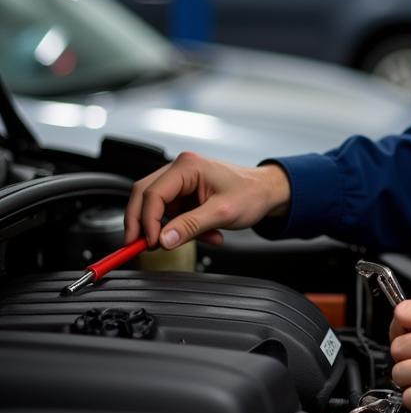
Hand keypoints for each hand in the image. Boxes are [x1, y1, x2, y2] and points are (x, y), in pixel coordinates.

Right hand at [124, 152, 291, 249]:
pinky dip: (182, 228)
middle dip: (143, 224)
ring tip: (195, 238)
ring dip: (170, 228)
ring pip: (157, 207)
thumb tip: (164, 240)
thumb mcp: (221, 213)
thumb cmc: (252, 193)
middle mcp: (181, 169)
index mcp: (187, 166)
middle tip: (140, 246)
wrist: (267, 192)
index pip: (152, 194)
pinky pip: (172, 213)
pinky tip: (205, 234)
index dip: (147, 221)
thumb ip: (190, 226)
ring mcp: (182, 180)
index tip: (150, 243)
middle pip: (144, 196)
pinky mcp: (185, 193)